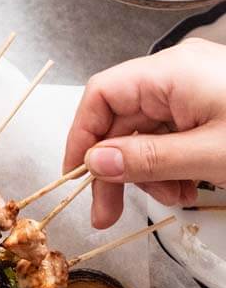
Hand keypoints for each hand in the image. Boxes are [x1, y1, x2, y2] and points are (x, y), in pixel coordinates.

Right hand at [63, 38, 225, 227]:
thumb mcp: (209, 155)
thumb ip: (147, 159)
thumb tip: (97, 162)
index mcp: (172, 73)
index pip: (102, 95)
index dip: (82, 136)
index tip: (77, 178)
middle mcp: (177, 77)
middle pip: (120, 121)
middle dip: (114, 169)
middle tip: (107, 214)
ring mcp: (193, 93)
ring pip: (144, 135)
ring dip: (146, 174)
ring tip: (171, 199)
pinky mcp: (207, 110)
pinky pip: (170, 139)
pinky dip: (169, 168)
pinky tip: (186, 189)